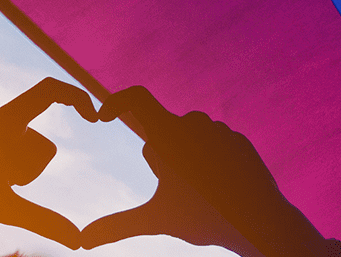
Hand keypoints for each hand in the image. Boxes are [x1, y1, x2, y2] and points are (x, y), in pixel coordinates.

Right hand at [81, 86, 340, 256]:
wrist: (258, 220)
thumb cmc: (204, 218)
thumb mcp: (156, 220)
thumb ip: (116, 226)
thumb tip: (81, 242)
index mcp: (170, 134)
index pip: (136, 98)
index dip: (116, 102)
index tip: (104, 117)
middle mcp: (195, 124)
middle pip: (162, 130)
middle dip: (160, 154)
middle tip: (172, 186)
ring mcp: (220, 130)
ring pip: (189, 137)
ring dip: (184, 155)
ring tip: (196, 188)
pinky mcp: (239, 140)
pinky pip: (214, 144)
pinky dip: (209, 160)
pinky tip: (217, 185)